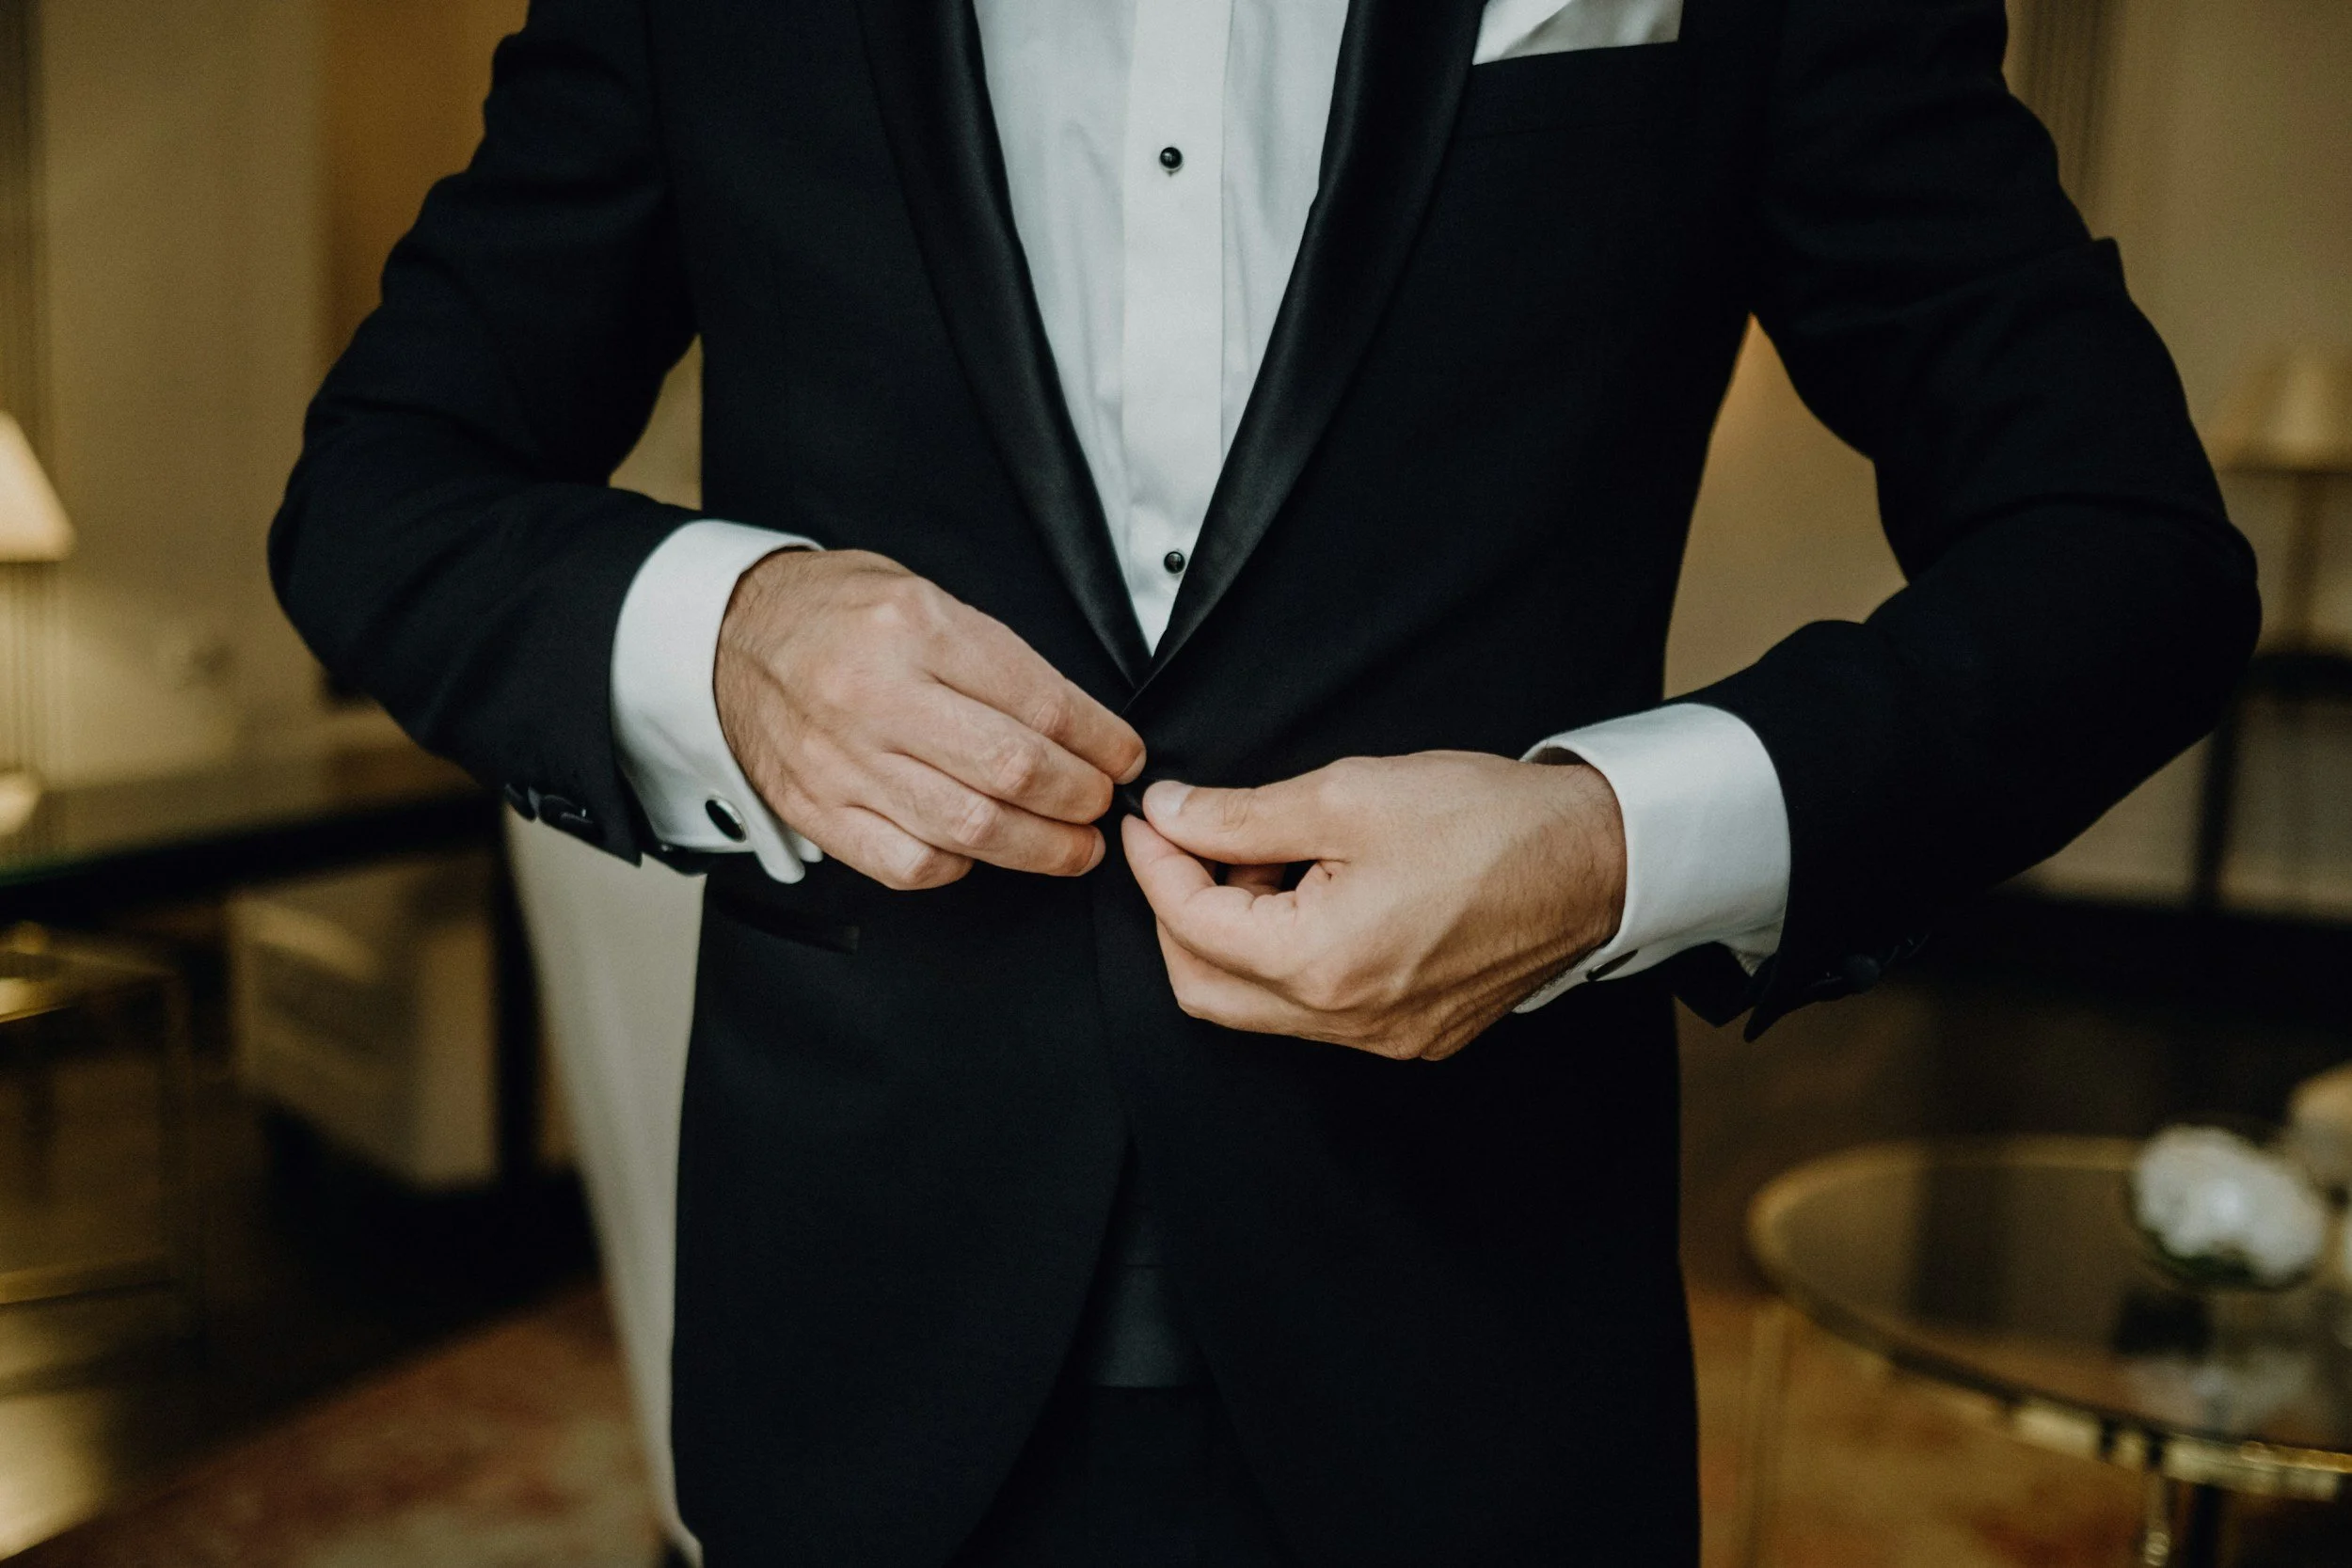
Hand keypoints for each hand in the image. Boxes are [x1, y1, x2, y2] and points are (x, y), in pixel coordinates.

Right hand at [716, 550, 1144, 889]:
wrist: (729, 635)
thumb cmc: (838, 613)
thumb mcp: (923, 596)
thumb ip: (995, 658)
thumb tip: (1080, 726)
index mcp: (915, 627)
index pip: (1040, 702)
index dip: (1102, 742)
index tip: (1124, 758)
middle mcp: (877, 696)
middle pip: (1013, 771)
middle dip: (1080, 799)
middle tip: (1102, 805)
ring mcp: (841, 761)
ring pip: (969, 829)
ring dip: (1040, 848)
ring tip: (1072, 846)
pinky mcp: (816, 810)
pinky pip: (907, 865)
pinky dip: (959, 867)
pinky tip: (980, 852)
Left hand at [1121, 753, 1625, 1060]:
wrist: (1595, 859)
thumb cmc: (1487, 821)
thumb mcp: (1348, 795)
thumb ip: (1242, 815)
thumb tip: (1171, 816)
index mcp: (1321, 964)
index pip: (1189, 925)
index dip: (1156, 864)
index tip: (1151, 818)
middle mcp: (1347, 1022)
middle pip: (1204, 988)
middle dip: (1179, 913)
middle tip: (1193, 844)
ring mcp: (1383, 1039)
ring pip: (1257, 1008)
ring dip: (1235, 937)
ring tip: (1269, 861)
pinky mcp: (1413, 1035)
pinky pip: (1315, 1015)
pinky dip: (1289, 960)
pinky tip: (1314, 897)